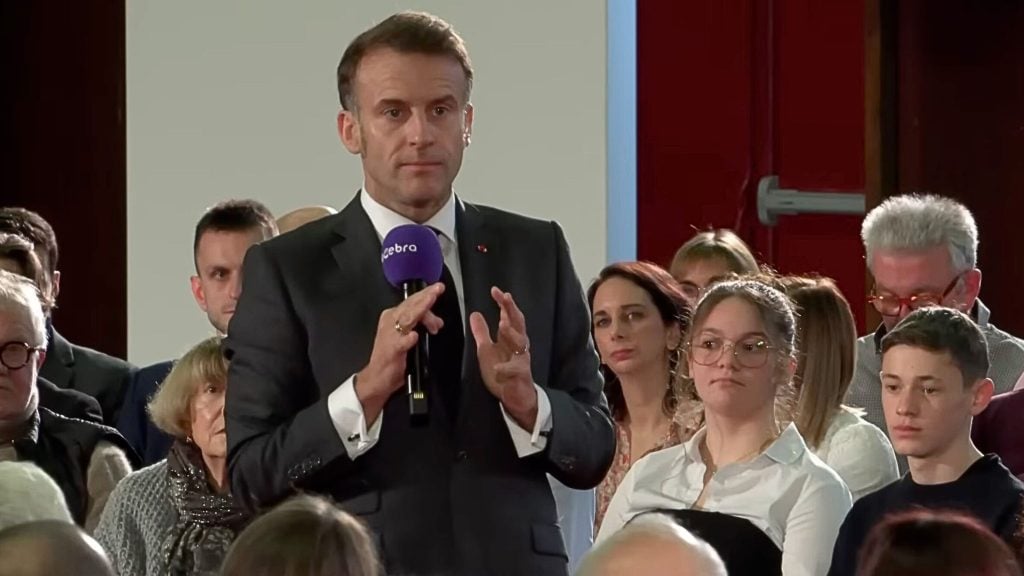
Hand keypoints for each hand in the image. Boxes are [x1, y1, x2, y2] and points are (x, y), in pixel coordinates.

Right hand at [354, 283, 444, 423]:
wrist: (377, 378)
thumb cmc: (392, 357)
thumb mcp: (408, 337)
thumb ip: (421, 326)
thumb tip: (437, 322)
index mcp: (392, 317)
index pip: (411, 302)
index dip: (426, 296)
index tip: (438, 288)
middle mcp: (390, 322)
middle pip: (410, 306)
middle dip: (425, 296)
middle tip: (438, 289)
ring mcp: (390, 335)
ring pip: (407, 318)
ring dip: (420, 309)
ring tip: (430, 301)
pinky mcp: (391, 350)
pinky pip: (400, 342)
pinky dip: (408, 339)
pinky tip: (415, 336)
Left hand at [469, 287, 537, 428]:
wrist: (515, 395)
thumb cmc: (503, 370)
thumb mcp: (486, 349)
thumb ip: (482, 332)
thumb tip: (475, 313)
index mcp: (510, 337)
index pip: (509, 316)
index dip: (503, 303)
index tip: (495, 291)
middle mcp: (519, 345)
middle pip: (518, 323)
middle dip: (512, 310)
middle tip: (505, 297)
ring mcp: (521, 359)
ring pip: (520, 343)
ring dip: (511, 333)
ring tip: (502, 324)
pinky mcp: (520, 375)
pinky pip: (514, 370)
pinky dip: (505, 368)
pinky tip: (497, 367)